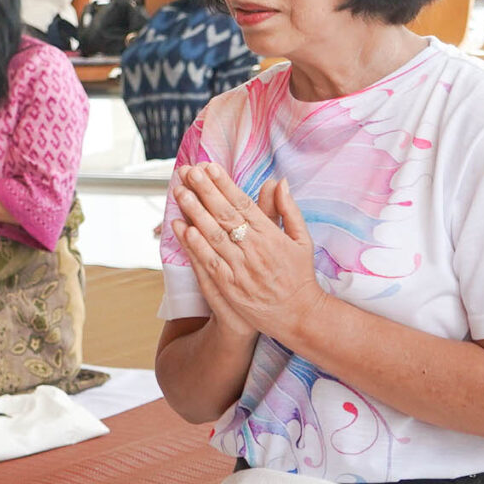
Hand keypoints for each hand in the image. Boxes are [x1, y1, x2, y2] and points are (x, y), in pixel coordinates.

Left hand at [171, 164, 320, 342]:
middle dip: (205, 191)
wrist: (299, 316)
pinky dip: (196, 245)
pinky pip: (209, 262)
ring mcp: (241, 268)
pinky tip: (183, 229)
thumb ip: (288, 210)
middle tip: (188, 172)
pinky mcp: (230, 287)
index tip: (210, 167)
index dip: (225, 185)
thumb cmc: (299, 276)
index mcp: (271, 235)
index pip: (244, 204)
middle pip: (225, 215)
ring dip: (195, 213)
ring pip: (214, 235)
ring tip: (181, 193)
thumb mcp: (302, 240)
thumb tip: (280, 182)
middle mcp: (255, 249)